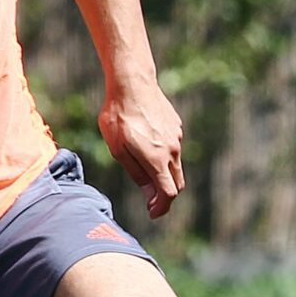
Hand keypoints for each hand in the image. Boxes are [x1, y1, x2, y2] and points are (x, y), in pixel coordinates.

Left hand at [99, 81, 185, 218]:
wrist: (132, 83)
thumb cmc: (118, 116)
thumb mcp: (118, 149)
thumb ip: (137, 174)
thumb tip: (149, 195)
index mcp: (157, 159)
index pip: (168, 194)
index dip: (161, 208)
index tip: (152, 213)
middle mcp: (172, 150)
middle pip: (177, 184)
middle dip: (165, 196)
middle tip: (150, 199)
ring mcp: (177, 137)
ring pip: (176, 166)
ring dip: (164, 174)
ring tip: (143, 167)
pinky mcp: (177, 126)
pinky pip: (174, 149)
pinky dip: (165, 157)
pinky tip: (147, 145)